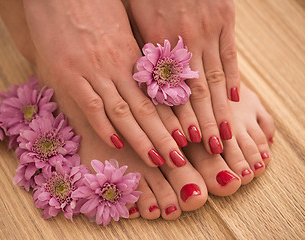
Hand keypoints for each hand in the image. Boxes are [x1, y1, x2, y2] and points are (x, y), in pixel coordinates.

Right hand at [23, 0, 187, 167]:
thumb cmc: (91, 3)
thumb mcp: (117, 28)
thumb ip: (128, 55)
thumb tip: (139, 77)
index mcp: (131, 55)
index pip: (156, 95)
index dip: (171, 119)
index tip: (184, 138)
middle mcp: (117, 66)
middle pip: (145, 108)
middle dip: (163, 137)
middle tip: (179, 160)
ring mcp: (93, 71)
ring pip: (123, 112)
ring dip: (141, 139)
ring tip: (157, 161)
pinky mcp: (68, 73)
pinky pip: (91, 105)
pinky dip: (103, 126)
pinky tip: (115, 143)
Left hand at [127, 0, 239, 153]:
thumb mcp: (134, 22)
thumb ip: (142, 55)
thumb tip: (144, 87)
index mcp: (157, 45)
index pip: (169, 93)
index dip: (177, 121)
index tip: (182, 144)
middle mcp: (184, 42)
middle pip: (195, 94)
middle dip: (202, 125)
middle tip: (209, 152)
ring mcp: (207, 30)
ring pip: (214, 80)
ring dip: (219, 112)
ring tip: (223, 138)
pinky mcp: (224, 18)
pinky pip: (230, 55)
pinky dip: (233, 80)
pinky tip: (235, 102)